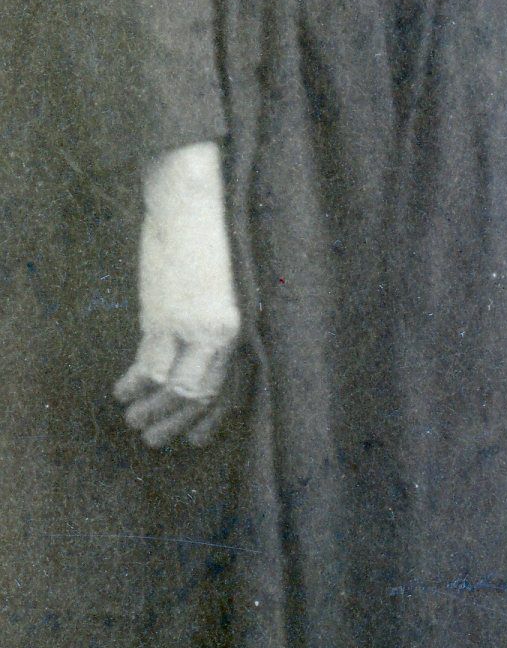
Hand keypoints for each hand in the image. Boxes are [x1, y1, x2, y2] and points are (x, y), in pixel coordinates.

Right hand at [115, 142, 241, 448]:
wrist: (193, 207)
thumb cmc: (211, 243)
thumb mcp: (226, 291)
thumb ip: (218, 326)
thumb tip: (201, 358)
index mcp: (242, 329)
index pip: (230, 389)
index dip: (212, 420)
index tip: (196, 439)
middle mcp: (221, 335)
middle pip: (200, 396)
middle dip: (176, 424)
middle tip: (156, 440)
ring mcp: (191, 328)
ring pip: (171, 388)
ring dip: (150, 411)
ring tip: (134, 423)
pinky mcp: (163, 318)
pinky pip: (147, 366)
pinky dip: (133, 385)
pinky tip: (122, 392)